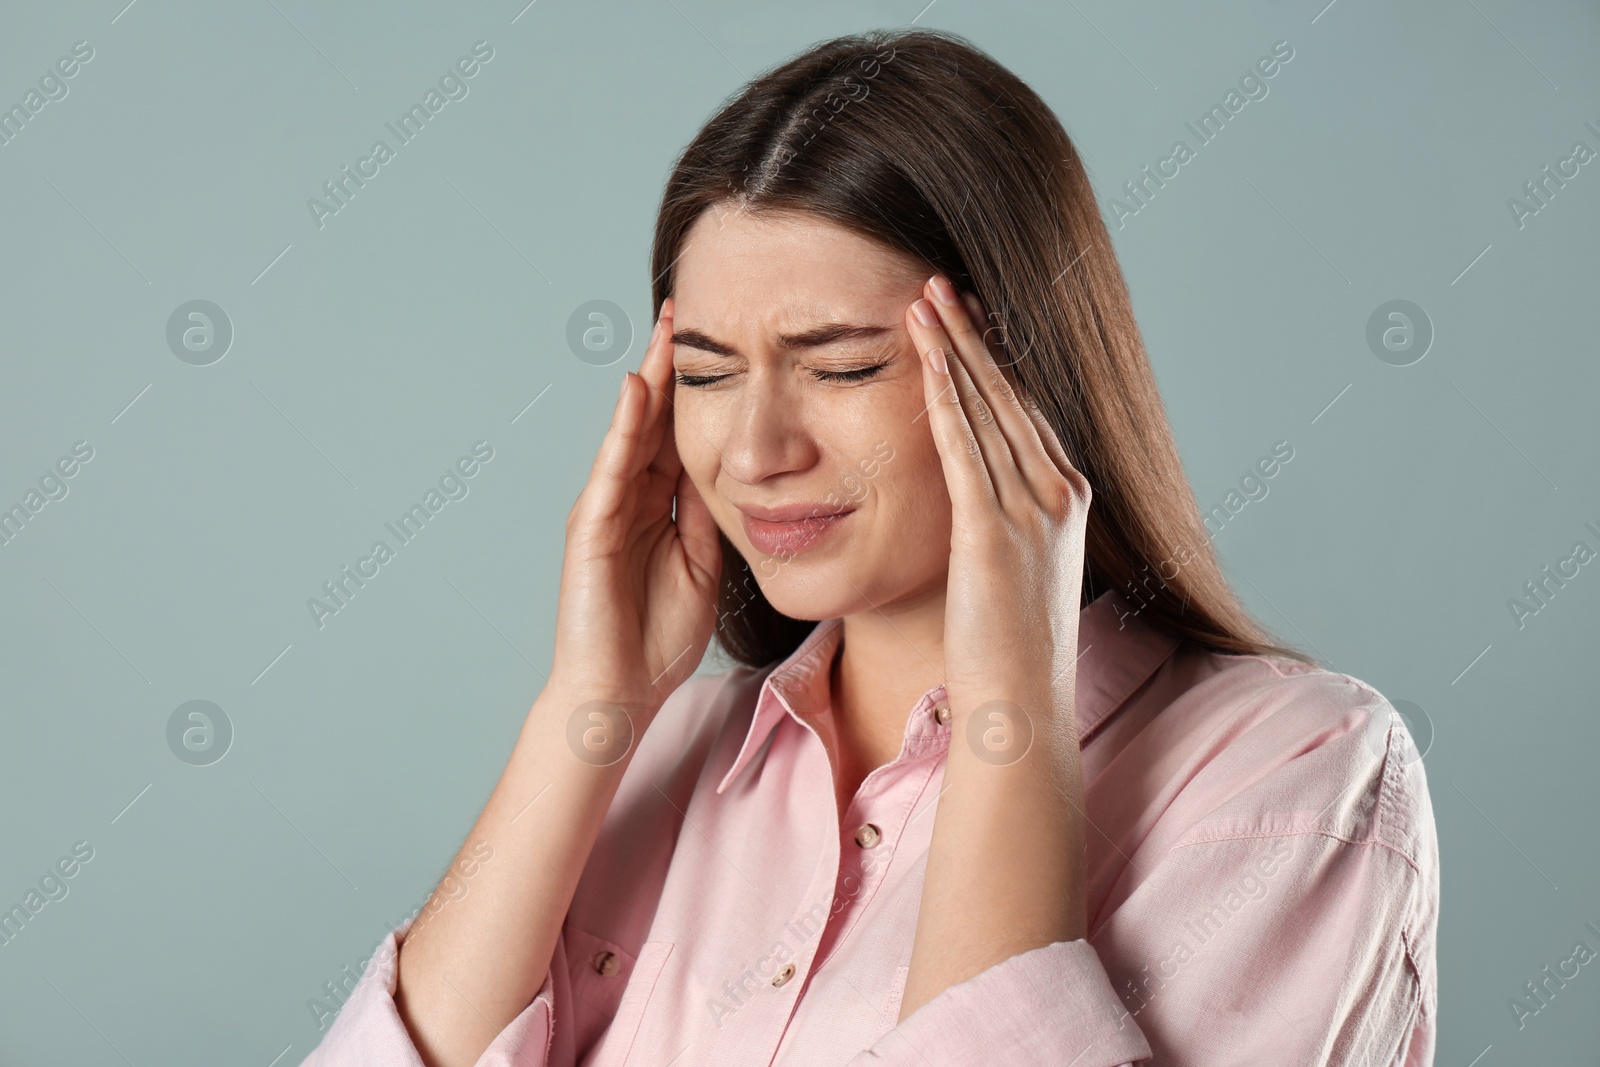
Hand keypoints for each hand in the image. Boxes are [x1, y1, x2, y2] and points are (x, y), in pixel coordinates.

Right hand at [545, 297, 722, 716]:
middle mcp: (629, 498)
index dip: (698, 389)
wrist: (619, 693)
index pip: (680, 433)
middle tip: (687, 308)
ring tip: (666, 330)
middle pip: (654, 419)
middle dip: (670, 366)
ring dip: (649, 380)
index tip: (723, 341)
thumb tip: (740, 470)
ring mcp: (605, 509)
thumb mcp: (704, 565)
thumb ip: (711, 516)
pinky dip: (624, 430)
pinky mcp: (591, 529)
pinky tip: (638, 393)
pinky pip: (611, 470)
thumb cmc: (658, 641)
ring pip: (631, 433)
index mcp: (659, 507)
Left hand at [905, 275, 1092, 741]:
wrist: (1023, 707)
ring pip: (985, 408)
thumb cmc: (1011, 653)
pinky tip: (924, 355)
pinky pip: (963, 447)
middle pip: (1009, 394)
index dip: (994, 361)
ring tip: (923, 298)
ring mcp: (1030, 510)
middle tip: (942, 283)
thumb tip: (978, 507)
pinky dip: (944, 395)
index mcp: (1066, 500)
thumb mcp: (1019, 573)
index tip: (969, 318)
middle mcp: (1056, 493)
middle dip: (973, 335)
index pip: (1025, 411)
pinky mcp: (992, 532)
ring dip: (953, 348)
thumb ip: (1006, 527)